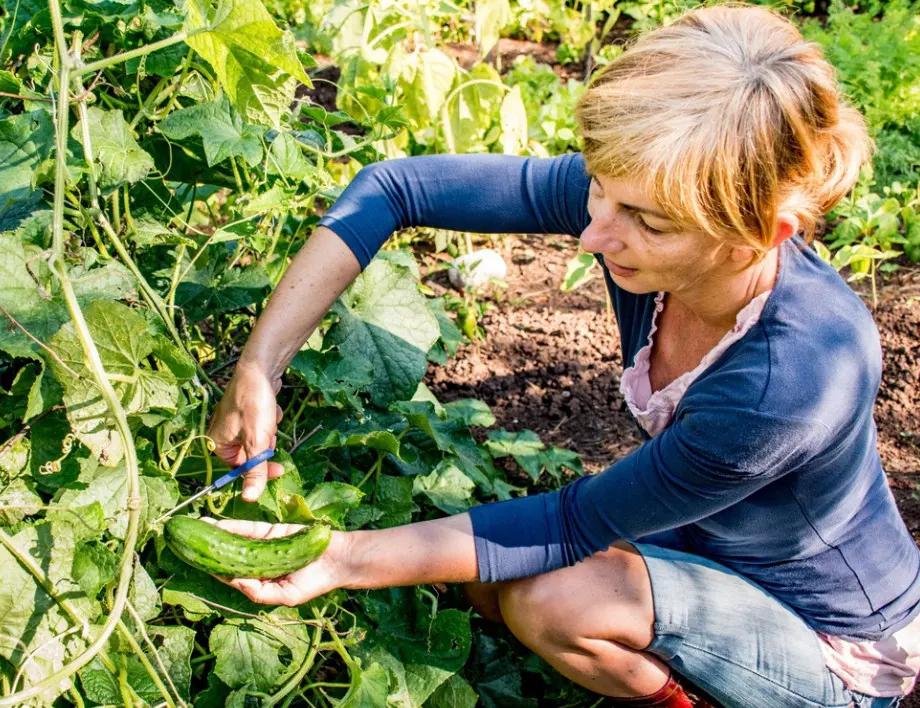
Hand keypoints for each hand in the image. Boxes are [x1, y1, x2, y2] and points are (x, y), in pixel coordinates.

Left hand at [203, 518, 347, 605]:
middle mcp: (257, 563)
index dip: (212, 570)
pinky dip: (233, 526)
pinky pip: (249, 529)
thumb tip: (234, 581)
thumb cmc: (314, 582)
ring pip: (234, 540)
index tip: (193, 564)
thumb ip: (259, 592)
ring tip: (195, 528)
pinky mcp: (271, 530)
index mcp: (259, 581)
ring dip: (215, 534)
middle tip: (185, 543)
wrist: (338, 559)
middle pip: (228, 556)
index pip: (230, 576)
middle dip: (208, 550)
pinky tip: (216, 524)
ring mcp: (263, 545)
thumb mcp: (286, 596)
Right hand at [208, 364, 285, 500]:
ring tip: (269, 417)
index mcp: (216, 444)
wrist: (260, 368)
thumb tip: (250, 499)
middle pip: (250, 456)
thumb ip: (255, 471)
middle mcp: (222, 435)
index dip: (260, 470)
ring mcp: (235, 423)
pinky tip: (271, 408)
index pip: (239, 470)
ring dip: (269, 432)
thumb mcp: (257, 441)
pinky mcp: (247, 414)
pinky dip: (270, 420)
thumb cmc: (253, 403)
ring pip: (259, 441)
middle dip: (265, 445)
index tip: (279, 469)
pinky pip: (262, 427)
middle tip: (270, 433)